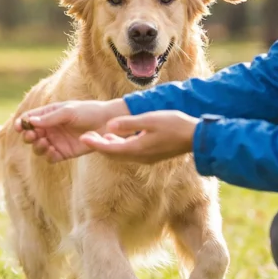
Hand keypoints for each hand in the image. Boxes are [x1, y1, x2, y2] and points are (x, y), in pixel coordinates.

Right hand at [15, 99, 129, 161]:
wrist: (106, 123)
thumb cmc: (87, 112)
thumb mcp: (68, 111)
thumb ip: (50, 118)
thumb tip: (30, 122)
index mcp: (48, 115)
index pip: (28, 120)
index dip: (21, 124)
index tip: (20, 128)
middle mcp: (49, 129)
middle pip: (30, 136)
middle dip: (28, 137)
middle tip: (33, 136)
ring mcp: (55, 141)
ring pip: (38, 148)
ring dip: (37, 147)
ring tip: (46, 142)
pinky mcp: (63, 153)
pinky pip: (50, 158)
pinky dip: (48, 156)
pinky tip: (53, 151)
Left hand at [79, 111, 198, 164]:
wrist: (195, 137)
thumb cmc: (174, 124)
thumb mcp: (150, 120)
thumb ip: (129, 124)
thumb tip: (109, 126)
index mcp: (137, 149)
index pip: (110, 149)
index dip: (95, 143)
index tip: (82, 137)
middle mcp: (139, 157)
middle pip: (112, 154)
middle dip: (98, 146)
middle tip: (84, 137)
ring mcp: (145, 158)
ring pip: (120, 155)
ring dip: (107, 147)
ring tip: (97, 137)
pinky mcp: (150, 156)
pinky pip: (128, 154)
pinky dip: (118, 147)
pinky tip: (116, 137)